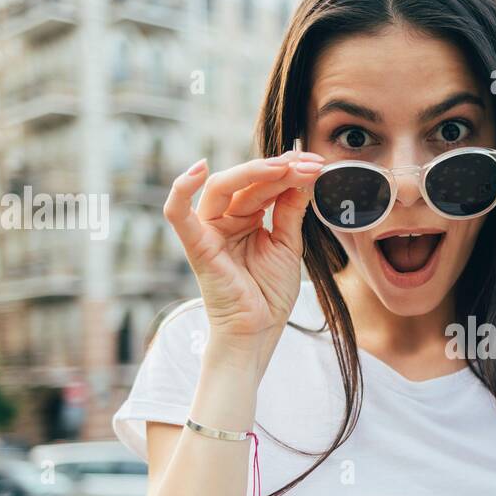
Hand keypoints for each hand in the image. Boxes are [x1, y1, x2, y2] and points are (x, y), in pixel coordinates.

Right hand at [162, 150, 325, 358]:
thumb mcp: (288, 246)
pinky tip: (199, 170)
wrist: (258, 332)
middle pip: (248, 182)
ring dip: (255, 172)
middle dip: (280, 169)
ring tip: (286, 166)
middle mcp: (225, 219)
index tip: (317, 164)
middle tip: (310, 163)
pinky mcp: (197, 246)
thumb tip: (301, 177)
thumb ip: (290, 211)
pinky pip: (178, 214)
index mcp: (246, 218)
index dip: (290, 172)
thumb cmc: (270, 294)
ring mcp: (209, 230)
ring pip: (224, 187)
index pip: (265, 185)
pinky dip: (181, 190)